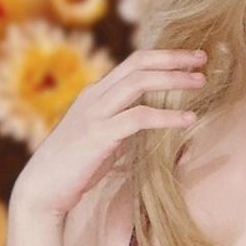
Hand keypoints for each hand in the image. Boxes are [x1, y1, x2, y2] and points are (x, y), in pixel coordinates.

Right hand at [11, 47, 206, 218]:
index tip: (191, 58)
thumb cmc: (75, 167)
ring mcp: (95, 113)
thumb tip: (155, 123)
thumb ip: (125, 125)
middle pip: (138, 64)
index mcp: (97, 94)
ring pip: (138, 83)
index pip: (133, 63)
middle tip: (203, 58)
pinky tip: (188, 119)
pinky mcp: (98, 135)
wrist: (42, 188)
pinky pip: (138, 118)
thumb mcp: (104, 138)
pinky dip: (167, 116)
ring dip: (173, 79)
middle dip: (173, 58)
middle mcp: (95, 96)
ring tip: (201, 82)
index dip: (164, 56)